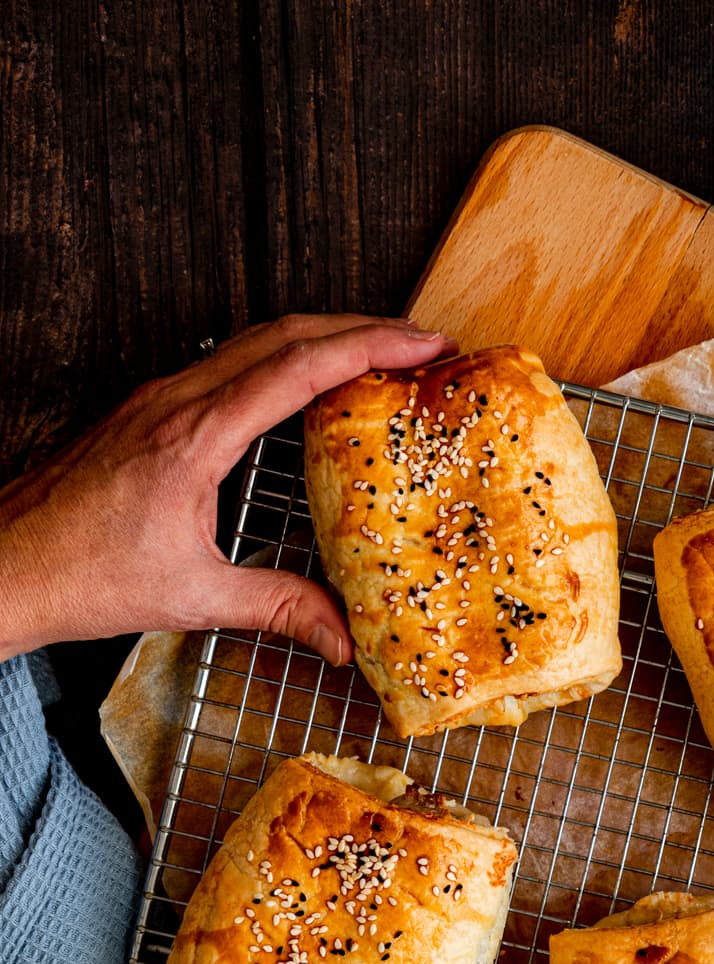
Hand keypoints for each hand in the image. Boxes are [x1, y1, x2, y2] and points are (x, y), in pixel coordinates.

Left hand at [0, 313, 454, 663]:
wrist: (8, 564)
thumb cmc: (81, 575)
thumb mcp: (193, 596)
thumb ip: (277, 607)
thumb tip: (342, 636)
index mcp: (194, 436)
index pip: (299, 366)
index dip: (369, 346)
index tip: (421, 345)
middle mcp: (176, 400)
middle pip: (284, 331)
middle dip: (359, 327)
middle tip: (418, 343)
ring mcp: (158, 397)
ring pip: (253, 339)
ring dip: (319, 336)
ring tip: (374, 354)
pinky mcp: (147, 409)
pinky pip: (225, 361)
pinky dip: (278, 358)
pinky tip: (300, 385)